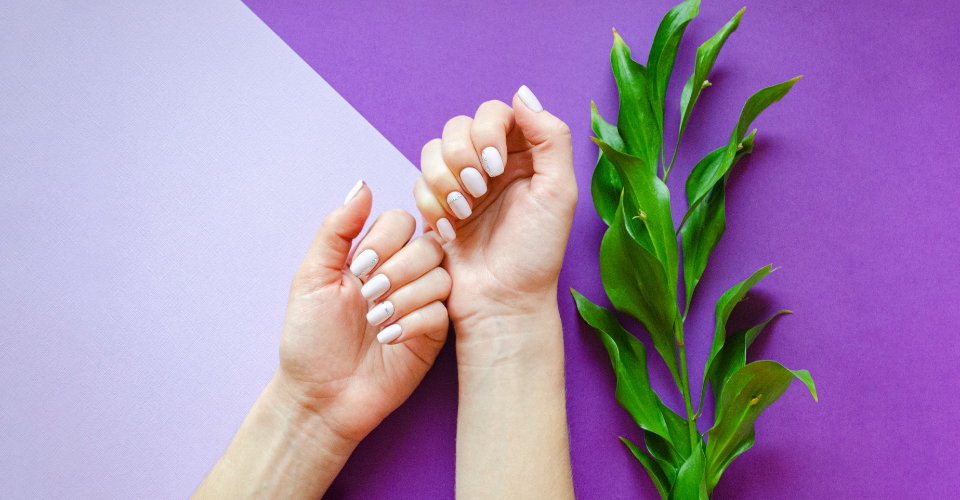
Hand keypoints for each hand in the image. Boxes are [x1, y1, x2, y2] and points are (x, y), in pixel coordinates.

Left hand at [276, 182, 450, 443]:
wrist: (320, 394)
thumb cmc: (310, 336)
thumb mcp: (312, 276)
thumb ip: (337, 229)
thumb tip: (363, 184)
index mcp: (374, 255)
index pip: (402, 220)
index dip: (384, 240)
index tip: (356, 269)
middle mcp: (403, 274)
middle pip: (429, 245)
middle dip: (396, 271)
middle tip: (367, 297)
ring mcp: (421, 303)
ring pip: (440, 277)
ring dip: (404, 298)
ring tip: (375, 322)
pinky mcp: (434, 334)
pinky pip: (442, 312)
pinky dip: (414, 322)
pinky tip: (389, 338)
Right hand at [413, 86, 576, 333]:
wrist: (502, 302)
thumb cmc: (535, 254)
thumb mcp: (559, 193)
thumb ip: (550, 138)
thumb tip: (523, 94)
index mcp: (526, 156)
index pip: (496, 113)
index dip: (488, 132)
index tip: (497, 166)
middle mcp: (493, 165)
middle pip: (458, 126)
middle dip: (462, 156)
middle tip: (478, 191)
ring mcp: (463, 185)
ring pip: (433, 150)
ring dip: (443, 179)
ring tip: (463, 212)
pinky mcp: (438, 207)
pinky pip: (418, 183)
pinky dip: (431, 204)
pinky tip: (449, 230)